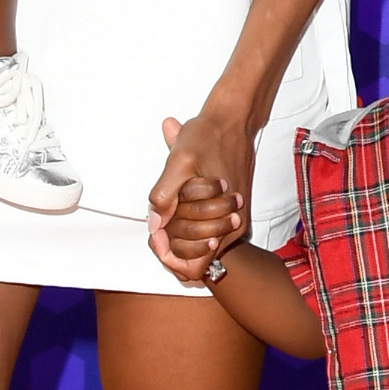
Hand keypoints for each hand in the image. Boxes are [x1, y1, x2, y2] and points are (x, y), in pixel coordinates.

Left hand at [149, 110, 252, 279]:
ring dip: (181, 234)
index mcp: (223, 223)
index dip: (170, 258)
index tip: (157, 235)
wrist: (233, 120)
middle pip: (195, 260)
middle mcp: (232, 228)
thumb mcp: (179, 159)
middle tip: (157, 221)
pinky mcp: (233, 212)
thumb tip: (155, 223)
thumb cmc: (208, 136)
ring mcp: (233, 221)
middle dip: (172, 244)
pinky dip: (190, 224)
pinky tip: (179, 204)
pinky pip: (208, 232)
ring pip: (201, 246)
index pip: (193, 268)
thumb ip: (165, 193)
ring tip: (167, 211)